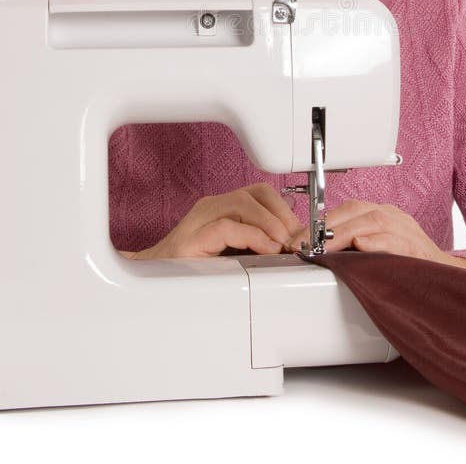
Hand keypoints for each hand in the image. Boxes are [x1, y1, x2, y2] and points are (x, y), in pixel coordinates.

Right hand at [121, 183, 301, 259]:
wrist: (149, 285)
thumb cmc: (193, 272)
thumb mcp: (233, 254)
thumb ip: (257, 246)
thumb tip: (293, 249)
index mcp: (222, 208)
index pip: (262, 193)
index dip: (286, 210)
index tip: (302, 233)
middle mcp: (211, 208)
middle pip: (257, 193)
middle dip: (284, 215)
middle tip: (297, 240)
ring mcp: (199, 221)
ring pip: (243, 203)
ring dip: (272, 224)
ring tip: (284, 245)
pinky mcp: (191, 241)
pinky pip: (226, 227)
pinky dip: (252, 236)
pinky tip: (266, 249)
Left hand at [286, 199, 465, 271]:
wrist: (449, 279)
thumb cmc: (407, 266)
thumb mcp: (376, 249)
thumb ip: (350, 245)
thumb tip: (312, 250)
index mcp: (381, 214)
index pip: (346, 209)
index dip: (318, 223)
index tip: (297, 241)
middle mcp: (394, 217)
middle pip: (356, 212)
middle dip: (325, 229)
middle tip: (303, 246)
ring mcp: (408, 231)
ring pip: (374, 222)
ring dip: (344, 234)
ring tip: (323, 247)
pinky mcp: (420, 250)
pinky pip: (398, 241)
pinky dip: (378, 243)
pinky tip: (362, 247)